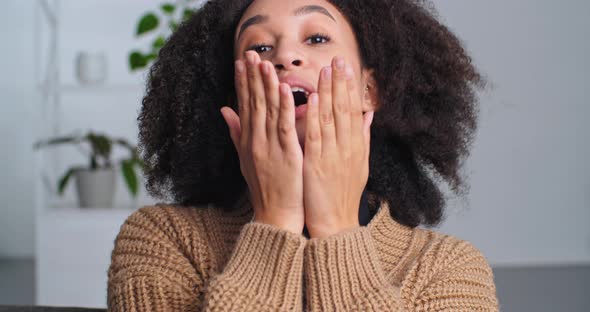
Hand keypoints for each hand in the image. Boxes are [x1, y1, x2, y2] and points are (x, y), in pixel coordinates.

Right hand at [221, 51, 304, 233]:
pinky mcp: (286, 155)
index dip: (242, 82)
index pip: (244, 105)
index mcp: (248, 140)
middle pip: (253, 103)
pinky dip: (284, 107)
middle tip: (251, 53)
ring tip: (264, 63)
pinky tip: (284, 89)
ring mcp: (269, 147)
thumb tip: (224, 110)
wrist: (274, 216)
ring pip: (267, 111)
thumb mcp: (245, 158)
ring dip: (266, 86)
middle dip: (252, 77)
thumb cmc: (264, 187)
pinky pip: (284, 127)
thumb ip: (236, 132)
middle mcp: (255, 141)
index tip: (241, 62)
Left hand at [303, 57, 374, 237]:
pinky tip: (314, 99)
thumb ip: (362, 137)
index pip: (353, 110)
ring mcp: (333, 155)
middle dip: (341, 83)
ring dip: (328, 93)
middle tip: (337, 59)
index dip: (349, 87)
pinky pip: (317, 137)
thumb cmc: (343, 194)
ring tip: (326, 70)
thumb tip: (368, 115)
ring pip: (331, 118)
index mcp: (356, 146)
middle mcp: (347, 148)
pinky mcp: (318, 165)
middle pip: (345, 109)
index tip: (346, 67)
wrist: (336, 224)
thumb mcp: (359, 164)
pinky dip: (316, 117)